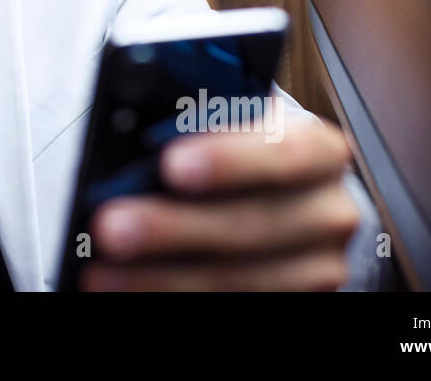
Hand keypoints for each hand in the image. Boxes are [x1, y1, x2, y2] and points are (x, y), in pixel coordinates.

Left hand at [79, 115, 359, 290]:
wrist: (278, 195)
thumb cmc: (240, 149)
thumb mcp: (232, 123)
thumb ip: (198, 124)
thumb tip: (132, 139)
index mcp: (317, 150)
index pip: (282, 151)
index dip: (228, 160)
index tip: (171, 165)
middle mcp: (326, 212)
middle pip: (251, 225)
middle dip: (173, 228)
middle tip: (111, 227)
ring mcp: (316, 267)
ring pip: (238, 280)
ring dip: (162, 277)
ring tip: (104, 272)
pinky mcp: (298, 302)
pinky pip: (234, 306)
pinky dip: (175, 298)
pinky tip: (133, 291)